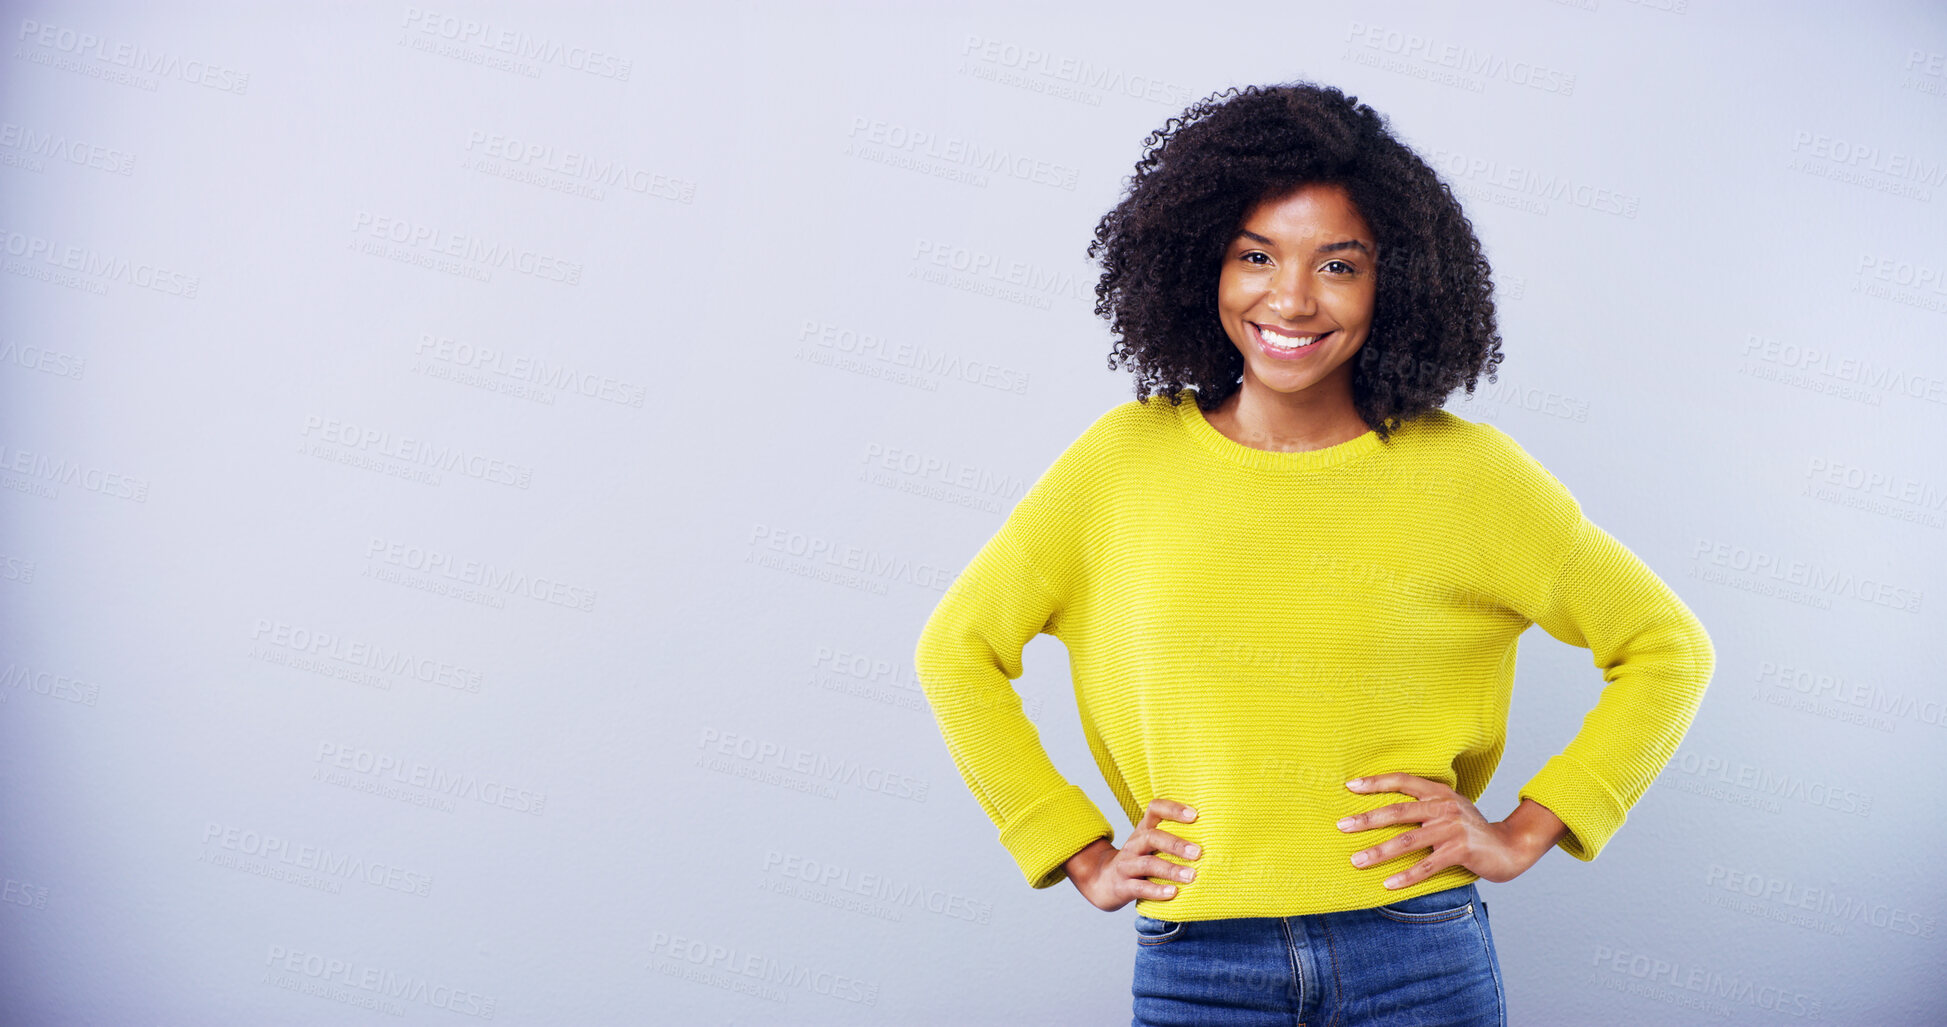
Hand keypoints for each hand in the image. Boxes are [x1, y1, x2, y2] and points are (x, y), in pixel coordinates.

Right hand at [1064, 798, 1202, 911]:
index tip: (1195, 815)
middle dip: (1176, 844)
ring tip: (1191, 876)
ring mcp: (1126, 865)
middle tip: (1198, 853)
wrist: (1102, 881)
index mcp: (1143, 831)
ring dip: (1171, 869)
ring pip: (1147, 864)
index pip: (1154, 809)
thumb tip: (1214, 837)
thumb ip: (1172, 837)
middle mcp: (1134, 845)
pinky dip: (1157, 890)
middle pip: (1152, 837)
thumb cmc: (1138, 861)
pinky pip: (1140, 888)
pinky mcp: (1123, 886)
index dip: (1173, 809)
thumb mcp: (1149, 844)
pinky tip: (1173, 893)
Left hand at [1336, 773, 1568, 889]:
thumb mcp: (1449, 808)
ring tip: (1357, 860)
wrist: (1509, 847)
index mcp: (1438, 792)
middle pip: (1398, 811)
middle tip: (1341, 826)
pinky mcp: (1460, 851)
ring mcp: (1452, 828)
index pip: (1402, 780)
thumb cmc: (1470, 829)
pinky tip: (1388, 884)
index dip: (1376, 782)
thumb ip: (1424, 804)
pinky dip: (1406, 876)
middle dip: (1366, 820)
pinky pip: (1427, 865)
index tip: (1349, 786)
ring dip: (1379, 852)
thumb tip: (1384, 809)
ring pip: (1407, 840)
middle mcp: (1444, 807)